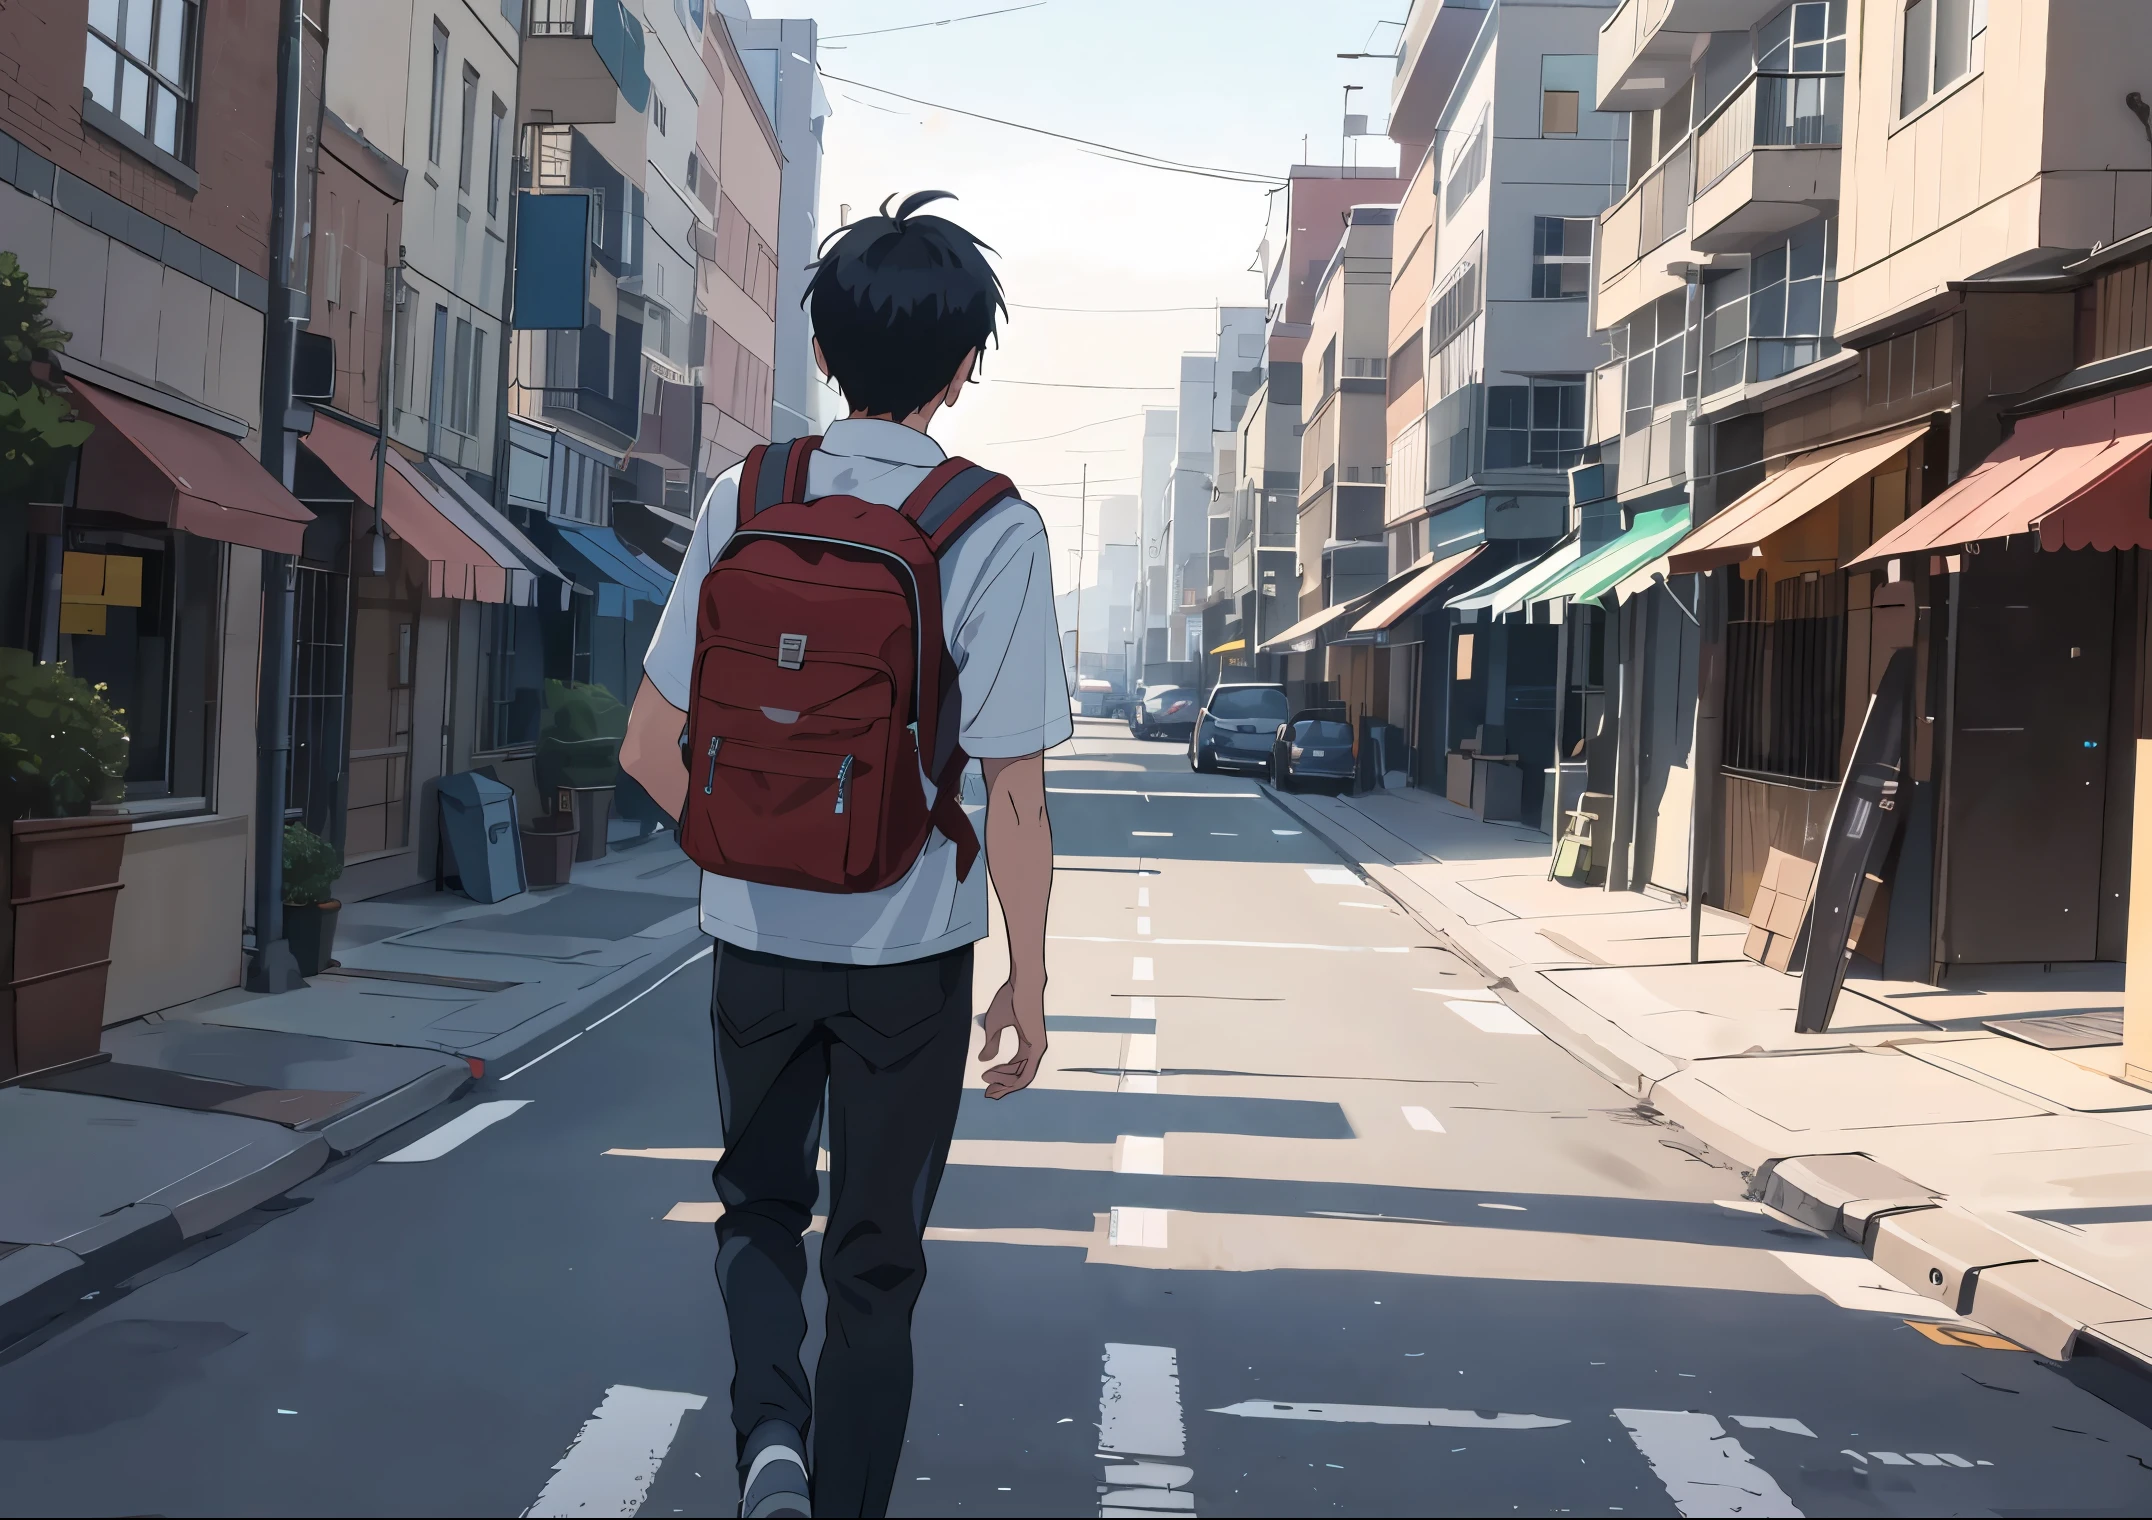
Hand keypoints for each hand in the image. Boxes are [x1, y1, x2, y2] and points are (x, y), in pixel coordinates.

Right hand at [977, 976, 1046, 1098]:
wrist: (1022, 983)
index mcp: (1028, 1042)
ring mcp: (1038, 1048)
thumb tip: (984, 1059)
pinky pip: (1027, 1071)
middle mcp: (1035, 1047)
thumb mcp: (994, 1024)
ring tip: (989, 1087)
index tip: (985, 1079)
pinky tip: (998, 1080)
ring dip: (1005, 1084)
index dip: (1001, 1076)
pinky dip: (1013, 1080)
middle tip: (988, 1093)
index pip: (1017, 1066)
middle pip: (1020, 1075)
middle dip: (1003, 1085)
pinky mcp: (1037, 1046)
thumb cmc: (1010, 998)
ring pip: (1023, 1076)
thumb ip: (991, 1043)